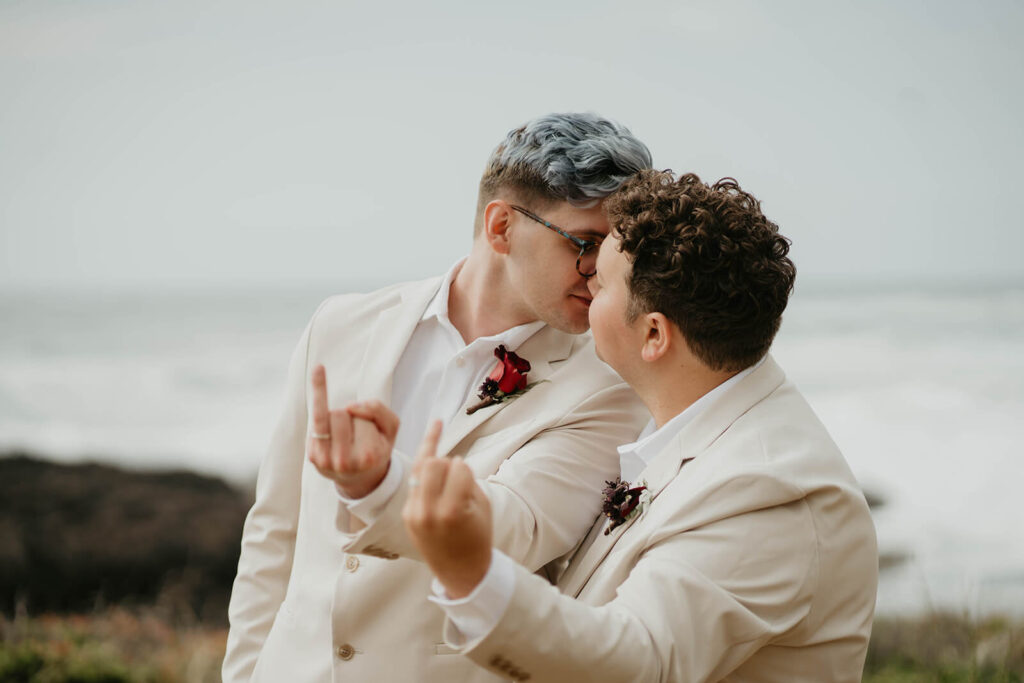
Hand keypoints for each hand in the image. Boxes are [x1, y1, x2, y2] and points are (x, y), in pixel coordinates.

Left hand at [308, 365, 399, 498]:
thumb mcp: (391, 429)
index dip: (365, 415)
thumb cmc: (377, 448)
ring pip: (326, 414)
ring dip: (335, 416)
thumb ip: (378, 410)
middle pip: (340, 414)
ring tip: (343, 432)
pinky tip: (319, 370)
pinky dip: (318, 394)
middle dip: (349, 415)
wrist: (361, 478)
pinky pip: (314, 419)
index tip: (367, 422)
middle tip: (355, 432)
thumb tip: (350, 406)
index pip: (361, 417)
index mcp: (369, 456)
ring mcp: (325, 461)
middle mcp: (345, 462)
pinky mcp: (312, 457)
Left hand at [402, 421, 492, 598]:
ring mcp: (414, 512)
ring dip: (434, 460)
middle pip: (435, 463)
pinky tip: (433, 431)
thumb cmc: (478, 537)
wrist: (461, 571)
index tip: (468, 479)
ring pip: (420, 467)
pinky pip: (414, 480)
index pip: (458, 468)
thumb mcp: (482, 506)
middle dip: (448, 463)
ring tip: (440, 438)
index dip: (465, 469)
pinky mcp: (408, 513)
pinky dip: (424, 464)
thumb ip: (468, 480)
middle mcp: (429, 511)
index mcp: (452, 511)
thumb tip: (453, 460)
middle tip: (456, 476)